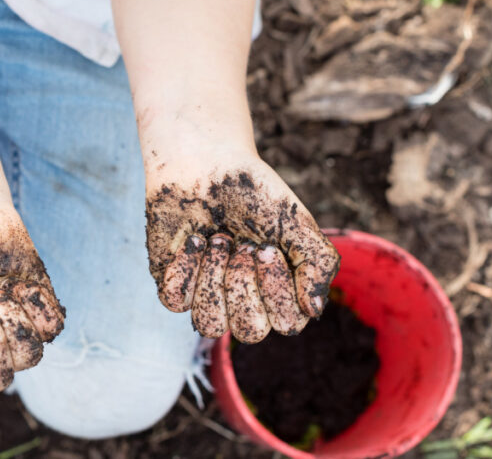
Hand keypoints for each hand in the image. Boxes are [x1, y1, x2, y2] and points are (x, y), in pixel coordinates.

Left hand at [145, 153, 338, 342]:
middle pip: (249, 330)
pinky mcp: (175, 283)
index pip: (286, 324)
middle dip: (243, 281)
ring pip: (210, 324)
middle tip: (242, 244)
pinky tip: (193, 239)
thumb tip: (313, 310)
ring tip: (217, 239)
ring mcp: (207, 296)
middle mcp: (244, 302)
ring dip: (214, 276)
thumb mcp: (297, 224)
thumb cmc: (255, 193)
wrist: (206, 162)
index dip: (276, 288)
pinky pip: (174, 301)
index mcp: (279, 294)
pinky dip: (185, 266)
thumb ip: (317, 265)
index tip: (267, 245)